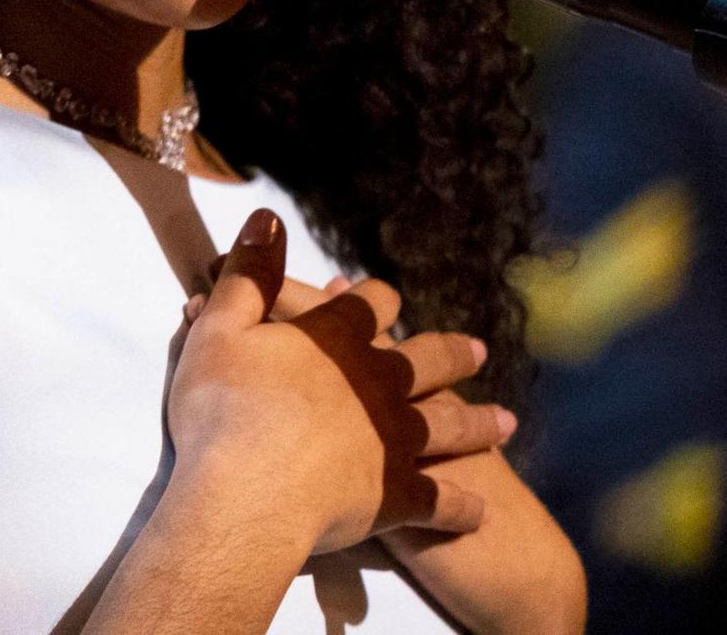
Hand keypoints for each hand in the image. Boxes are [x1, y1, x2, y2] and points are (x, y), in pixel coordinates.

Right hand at [167, 209, 503, 554]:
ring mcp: (397, 439)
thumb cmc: (221, 412)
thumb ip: (248, 274)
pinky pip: (442, 500)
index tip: (384, 297)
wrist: (246, 494)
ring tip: (506, 423)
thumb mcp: (220, 329)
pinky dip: (461, 505)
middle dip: (451, 354)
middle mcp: (380, 382)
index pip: (368, 305)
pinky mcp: (400, 494)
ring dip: (478, 423)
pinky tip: (479, 509)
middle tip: (480, 352)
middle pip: (428, 360)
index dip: (374, 299)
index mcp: (338, 339)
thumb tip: (266, 217)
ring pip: (451, 425)